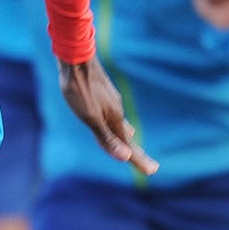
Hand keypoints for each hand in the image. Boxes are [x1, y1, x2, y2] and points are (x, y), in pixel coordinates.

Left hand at [58, 59, 156, 176]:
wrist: (76, 57)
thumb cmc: (80, 89)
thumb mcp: (90, 117)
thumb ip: (106, 137)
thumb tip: (125, 157)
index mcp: (115, 118)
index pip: (129, 146)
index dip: (139, 160)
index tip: (152, 171)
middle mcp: (116, 110)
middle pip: (127, 136)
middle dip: (136, 153)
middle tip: (150, 166)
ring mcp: (111, 100)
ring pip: (121, 124)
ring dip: (126, 139)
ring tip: (130, 149)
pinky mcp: (103, 93)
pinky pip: (113, 114)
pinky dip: (116, 126)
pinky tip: (111, 121)